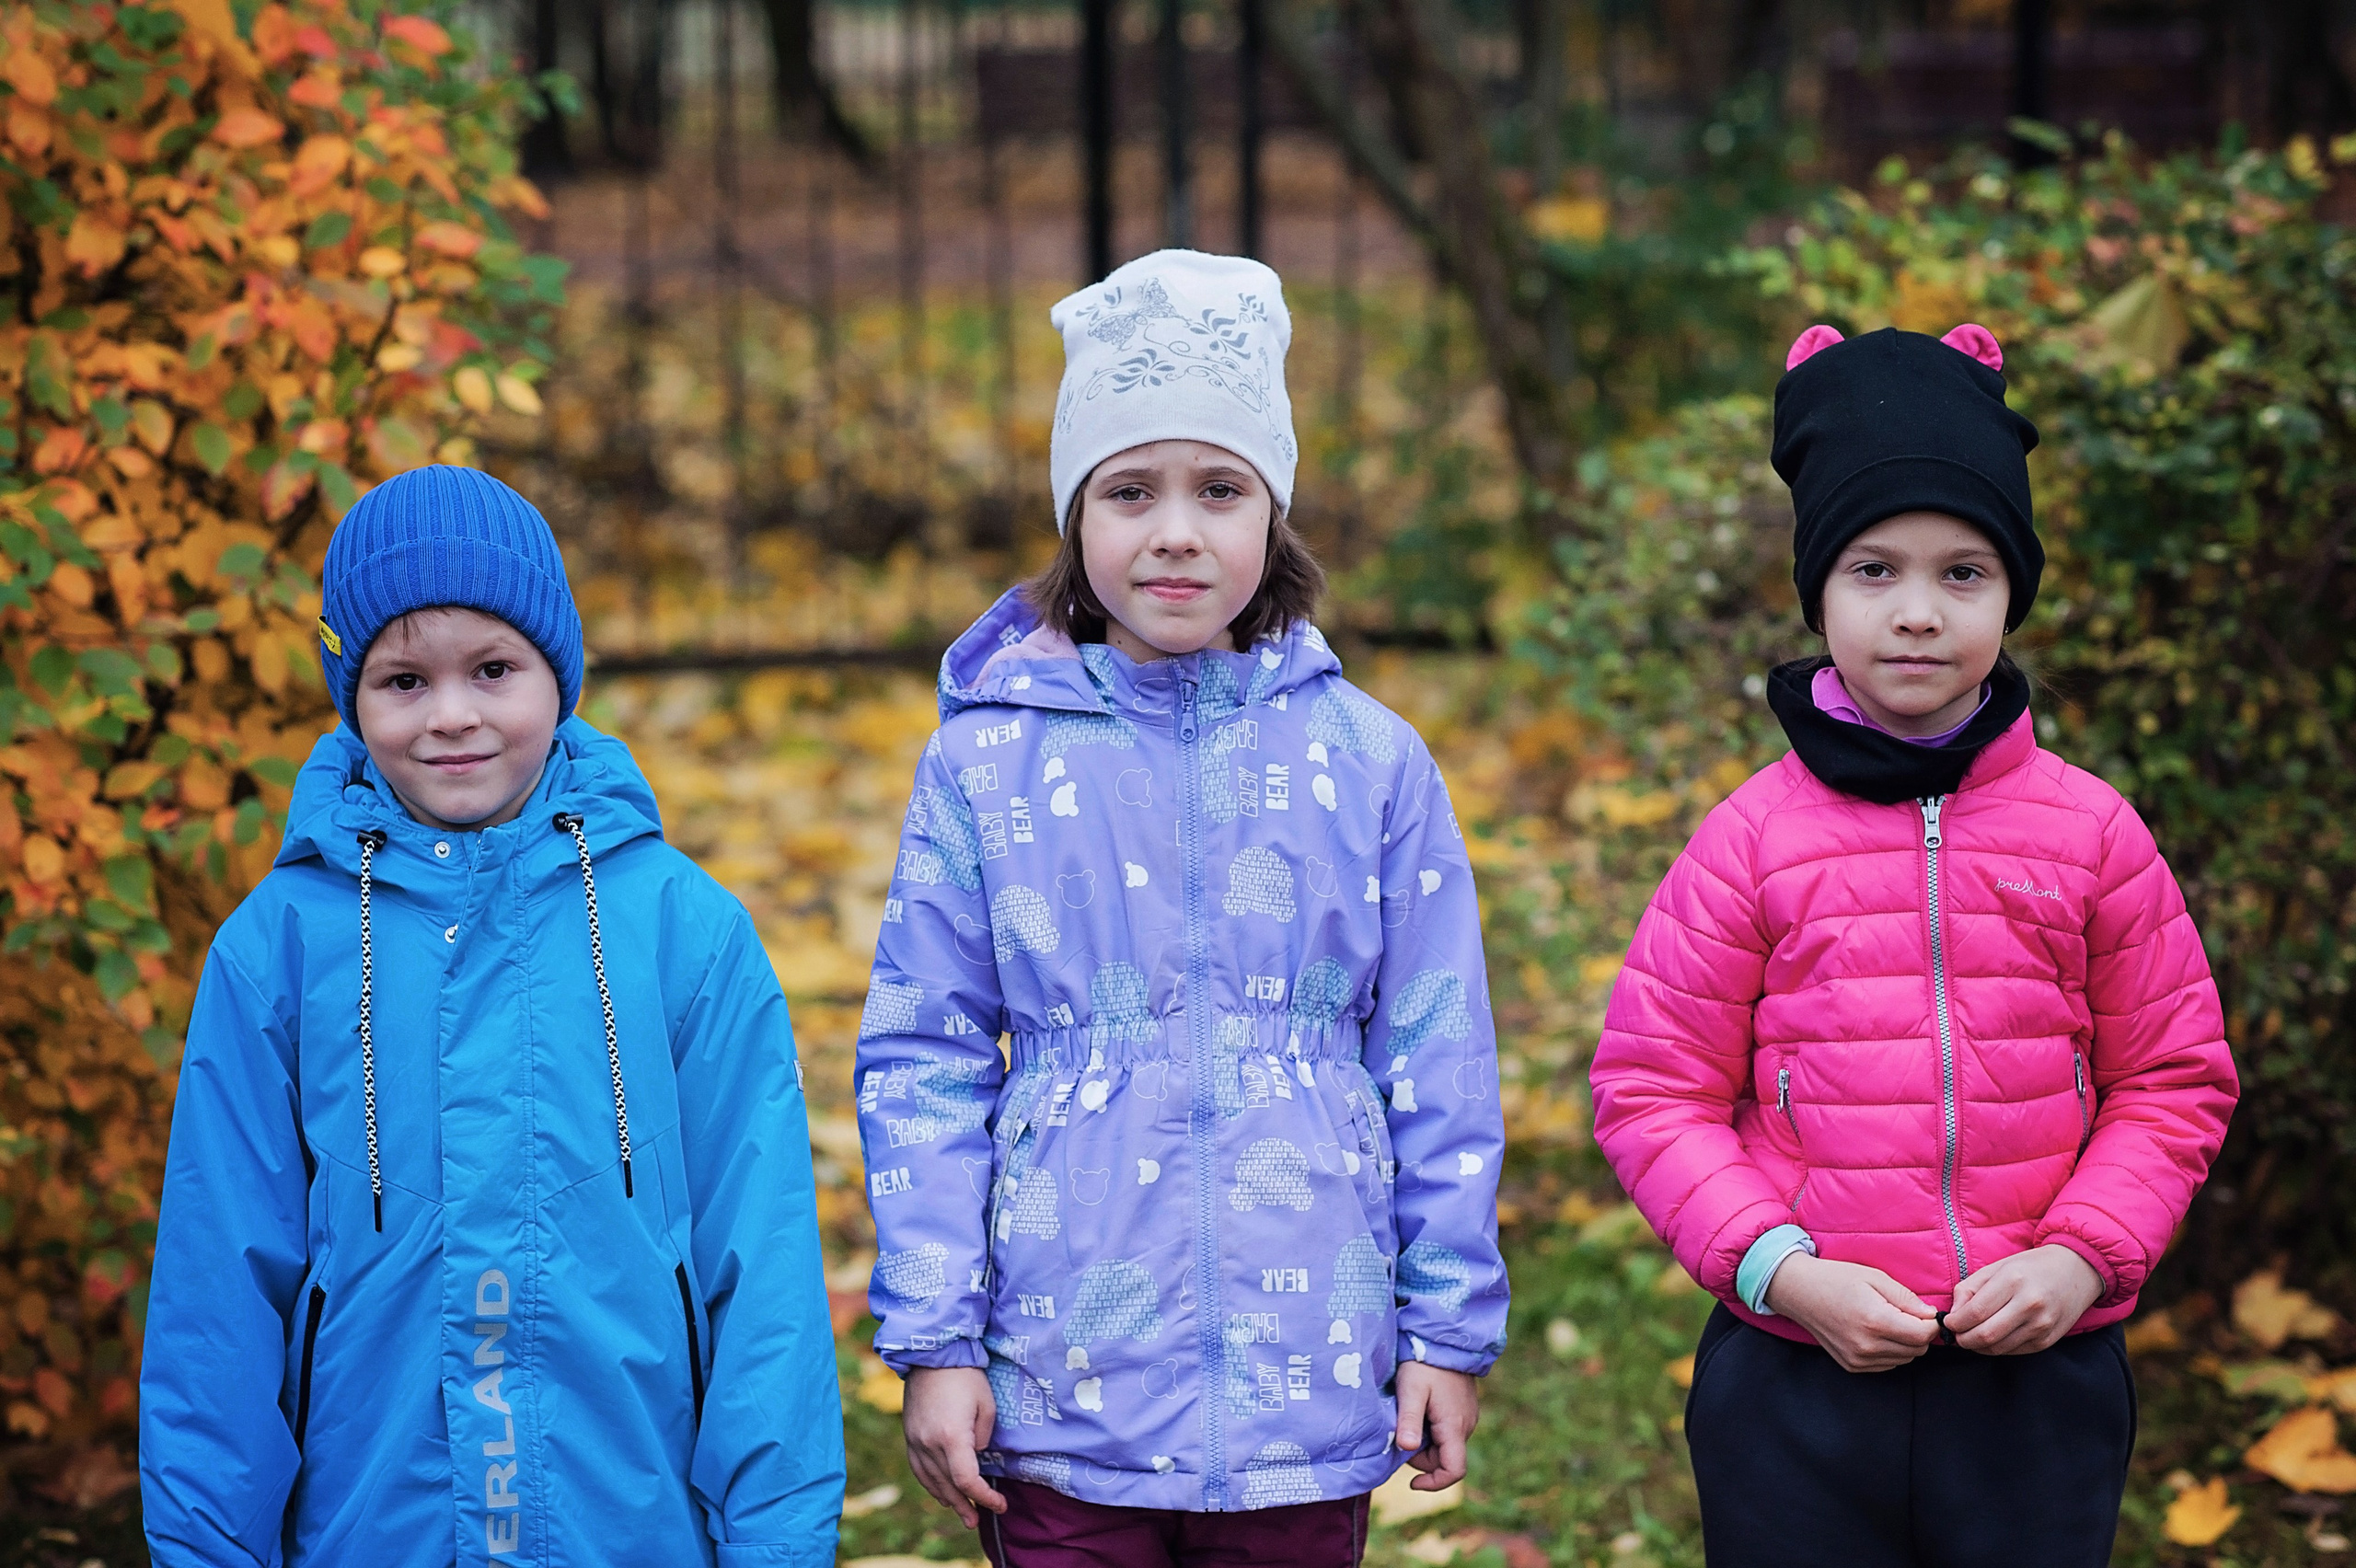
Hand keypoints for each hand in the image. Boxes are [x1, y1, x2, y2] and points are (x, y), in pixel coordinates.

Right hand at [901, 1366, 1006, 1526]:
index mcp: (952, 1436)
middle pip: (948, 1486)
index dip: (984, 1497)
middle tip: (977, 1521)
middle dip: (966, 1505)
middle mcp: (929, 1443)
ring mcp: (915, 1440)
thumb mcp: (987, 1405)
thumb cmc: (965, 1376)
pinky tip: (940, 1493)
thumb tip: (976, 1455)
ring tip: (961, 1514)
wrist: (931, 1354)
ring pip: (931, 1481)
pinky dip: (930, 1484)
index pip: (967, 1480)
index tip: (1000, 1503)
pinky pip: (918, 1469)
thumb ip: (982, 1437)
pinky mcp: (909, 1435)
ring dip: (947, 1499)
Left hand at [1394, 1361, 1479, 1490]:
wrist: (1444, 1338)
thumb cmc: (1424, 1363)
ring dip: (1424, 1441)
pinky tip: (1418, 1408)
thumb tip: (1407, 1449)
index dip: (1434, 1483)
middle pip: (1443, 1459)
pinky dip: (1430, 1429)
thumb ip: (1410, 1420)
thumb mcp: (1411, 1390)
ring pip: (1443, 1446)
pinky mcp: (1463, 1409)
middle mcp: (1466, 1427)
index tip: (1412, 1482)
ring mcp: (1466, 1418)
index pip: (1455, 1471)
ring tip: (1408, 1413)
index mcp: (1454, 1427)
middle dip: (1420, 1456)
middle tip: (1400, 1429)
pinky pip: (1446, 1431)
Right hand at [1762, 1253, 1939, 1372]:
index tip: (1926, 1312)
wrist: (1798, 1291)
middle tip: (1907, 1314)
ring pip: (1904, 1359)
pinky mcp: (1852, 1366)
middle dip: (1919, 1333)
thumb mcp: (1874, 1277)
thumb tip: (1931, 1315)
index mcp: (1875, 1321)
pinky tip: (1877, 1333)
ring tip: (1889, 1321)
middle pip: (1917, 1350)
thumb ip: (1906, 1298)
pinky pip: (1887, 1364)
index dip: (1931, 1324)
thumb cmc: (1835, 1279)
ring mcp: (1858, 1359)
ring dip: (1905, 1343)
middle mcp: (1867, 1346)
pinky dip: (1890, 1351)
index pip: (1922, 1335)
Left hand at [1945, 1245, 2103, 1355]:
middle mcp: (2030, 1304)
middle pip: (1985, 1334)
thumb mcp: (1996, 1268)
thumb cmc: (2030, 1268)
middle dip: (1964, 1339)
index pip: (1975, 1312)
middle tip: (1957, 1335)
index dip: (1956, 1322)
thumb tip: (1953, 1315)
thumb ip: (1969, 1289)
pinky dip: (1997, 1348)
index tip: (1948, 1322)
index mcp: (2013, 1281)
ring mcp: (2042, 1325)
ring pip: (1999, 1347)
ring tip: (1971, 1336)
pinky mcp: (2048, 1340)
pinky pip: (2014, 1351)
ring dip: (1978, 1346)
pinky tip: (1992, 1338)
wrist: (2075, 1271)